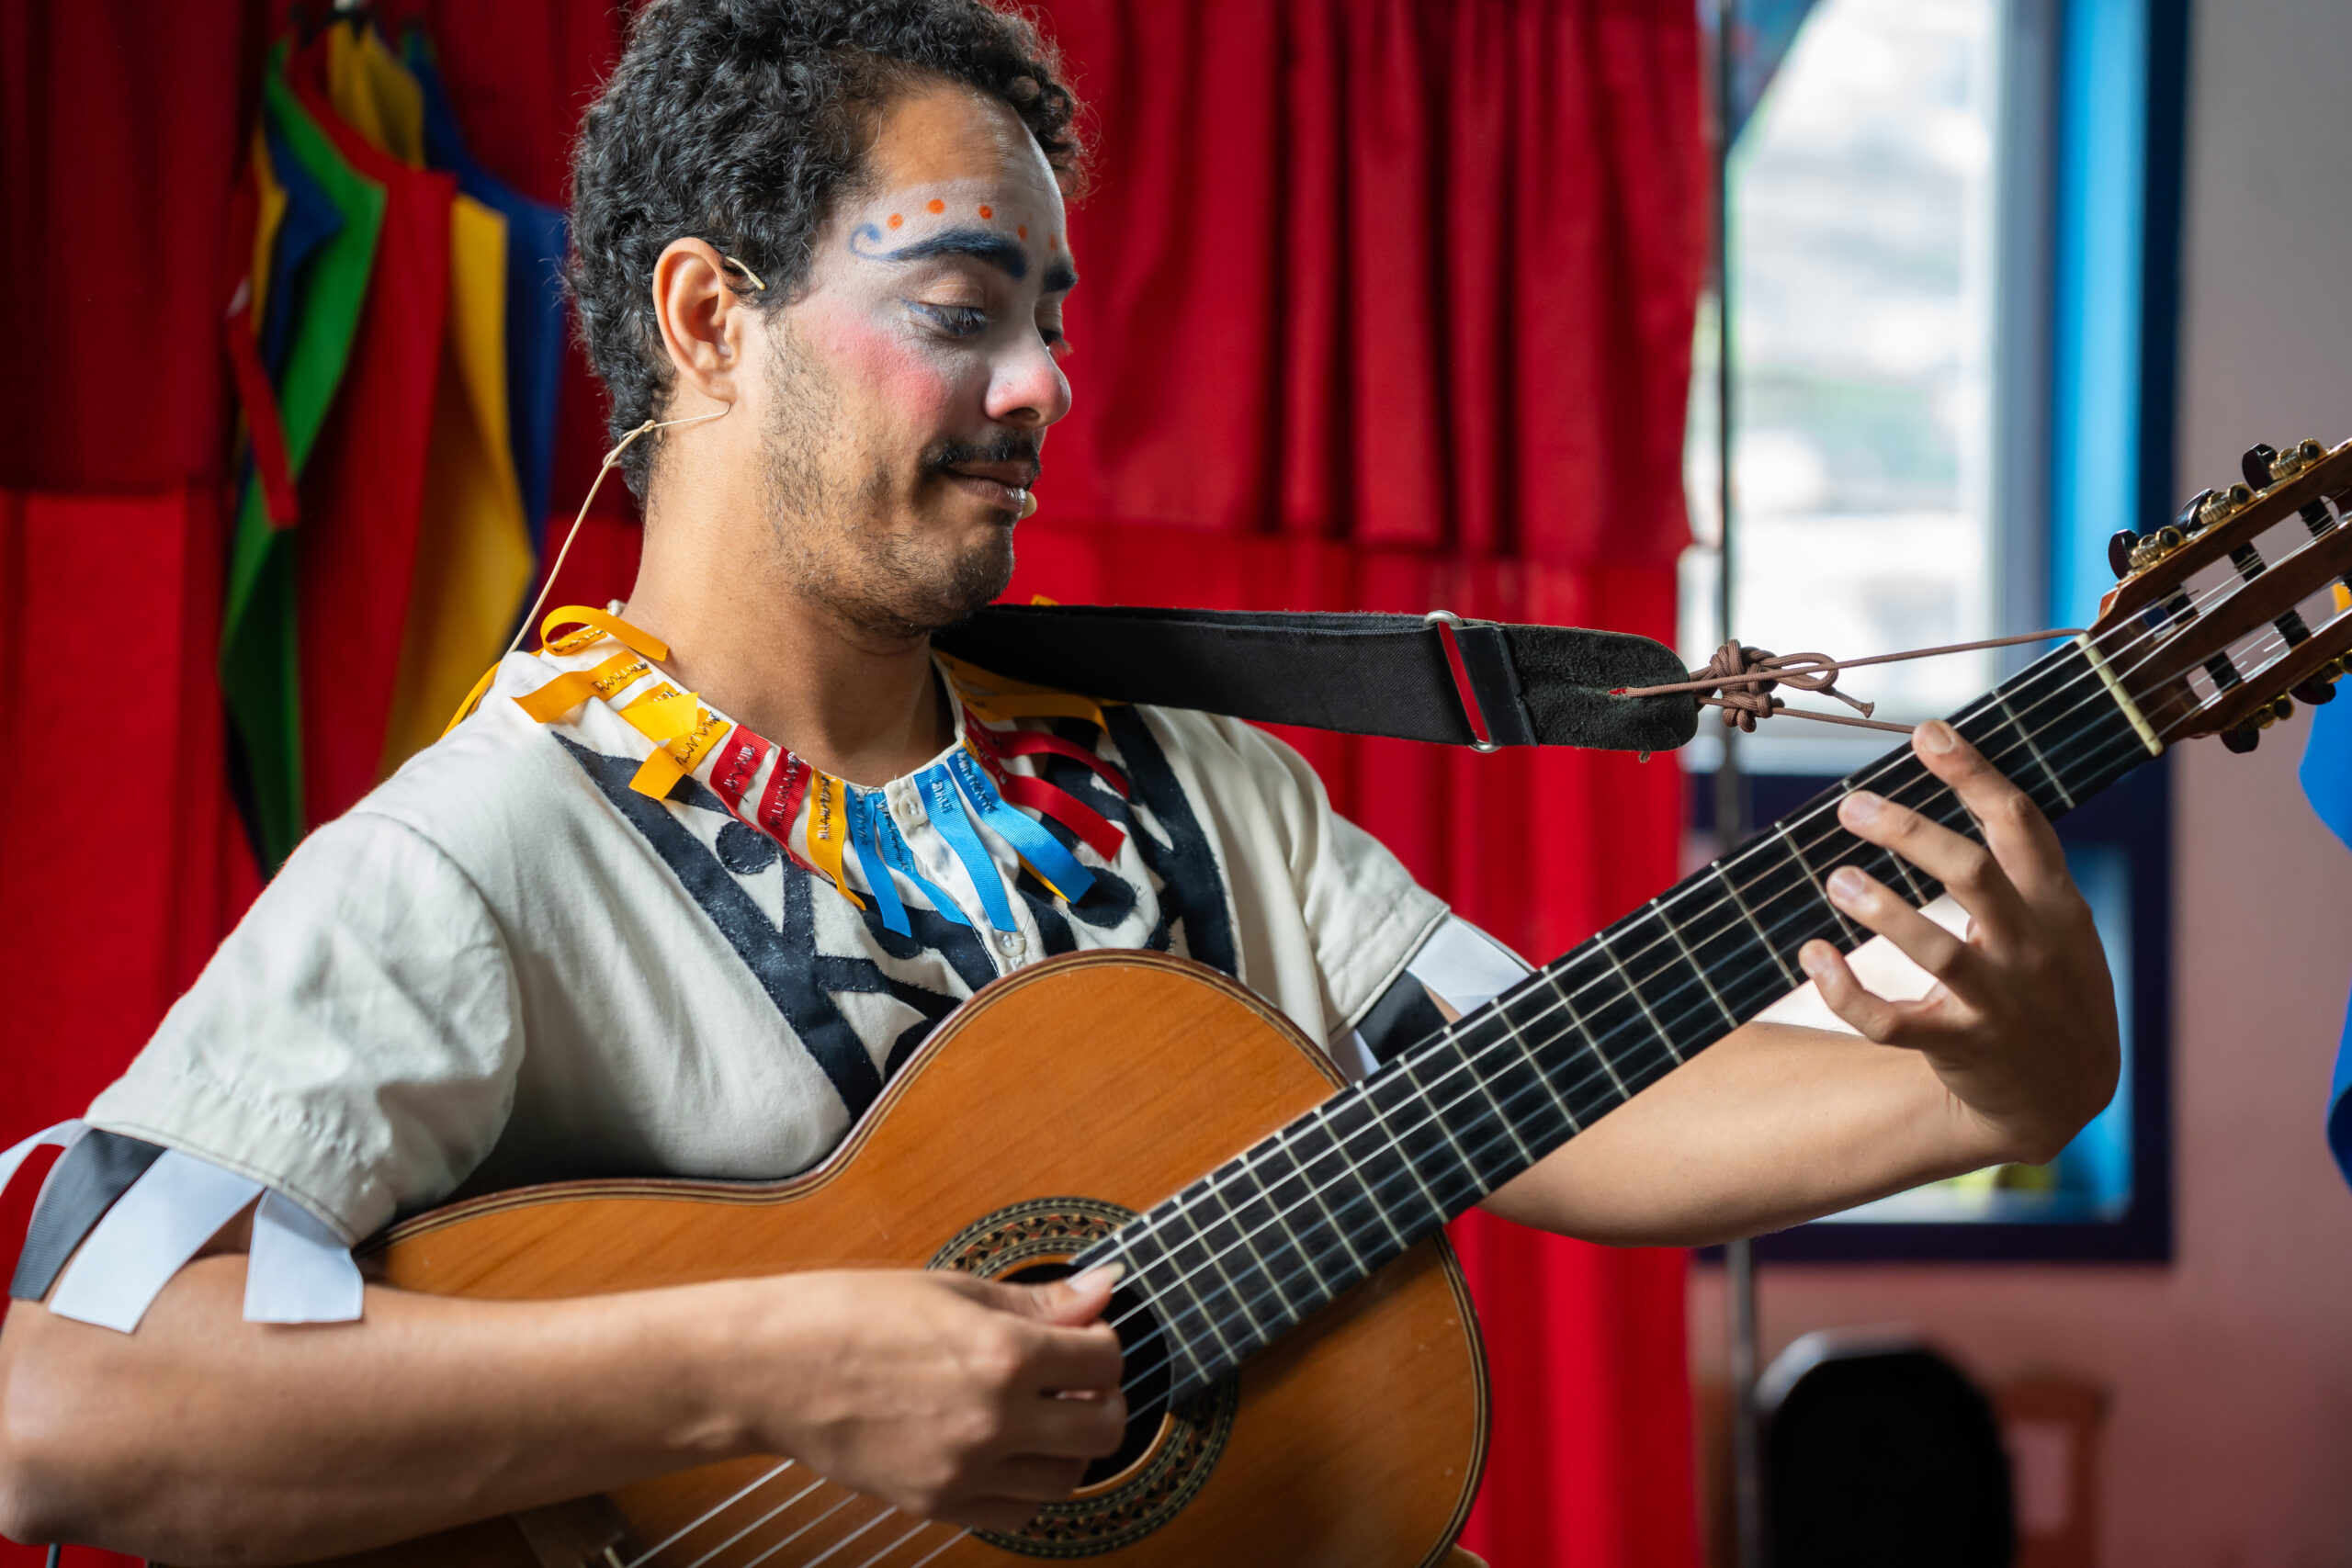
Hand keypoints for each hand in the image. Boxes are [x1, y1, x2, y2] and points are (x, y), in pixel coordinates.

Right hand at [731, 1266, 1125, 1531]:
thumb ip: (1038, 1301)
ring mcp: (965, 1470)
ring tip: (1043, 1412)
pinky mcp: (937, 1503)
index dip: (1103, 1340)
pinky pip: (1018, 1512)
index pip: (1105, 1359)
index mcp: (1003, 1355)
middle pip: (1105, 1429)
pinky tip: (1009, 1449)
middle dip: (1103, 1398)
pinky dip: (1029, 1484)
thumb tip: (1102, 1288)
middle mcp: (993, 1420)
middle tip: (1076, 1377)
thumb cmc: (851, 1314)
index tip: (1084, 1333)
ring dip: (1071, 1445)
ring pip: (1068, 1479)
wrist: (772, 1370)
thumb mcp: (952, 1289)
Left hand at [1798, 719, 2120, 1165]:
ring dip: (1882, 910)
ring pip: (1937, 951)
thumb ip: (2021, 864)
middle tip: (1852, 805)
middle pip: (1973, 875)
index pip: (2021, 825)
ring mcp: (1996, 1004)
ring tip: (1837, 878)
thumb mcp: (2060, 922)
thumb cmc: (2050, 985)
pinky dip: (1846, 992)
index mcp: (2056, 906)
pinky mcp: (1957, 1048)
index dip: (1975, 774)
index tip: (1928, 731)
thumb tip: (1957, 774)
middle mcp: (2030, 950)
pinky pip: (1891, 1024)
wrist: (2064, 1097)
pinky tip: (1812, 956)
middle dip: (1912, 833)